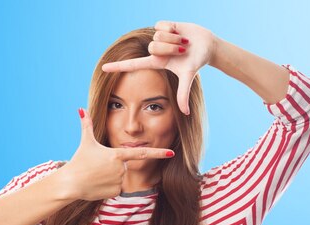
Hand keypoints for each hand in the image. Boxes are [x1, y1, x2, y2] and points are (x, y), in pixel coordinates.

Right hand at [59, 108, 175, 200]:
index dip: (158, 153)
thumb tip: (81, 108)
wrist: (71, 183)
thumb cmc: (79, 161)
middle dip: (112, 167)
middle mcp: (122, 168)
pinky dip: (108, 187)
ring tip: (96, 176)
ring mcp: (120, 181)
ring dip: (110, 177)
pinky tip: (98, 185)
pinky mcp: (116, 192)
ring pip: (120, 178)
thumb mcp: (86, 142)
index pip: (143, 153)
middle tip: (98, 168)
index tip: (171, 153)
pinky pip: (116, 188)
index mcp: (118, 154)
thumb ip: (87, 125)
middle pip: (124, 166)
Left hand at [102, 20, 216, 115]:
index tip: (103, 69)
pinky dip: (173, 29)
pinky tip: (179, 31)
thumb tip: (186, 113)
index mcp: (157, 62)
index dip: (118, 67)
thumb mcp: (188, 78)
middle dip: (170, 48)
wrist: (206, 46)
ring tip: (183, 42)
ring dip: (174, 39)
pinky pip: (162, 25)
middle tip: (182, 50)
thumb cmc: (197, 62)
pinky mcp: (164, 25)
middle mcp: (155, 50)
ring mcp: (158, 37)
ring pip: (157, 36)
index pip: (133, 65)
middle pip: (153, 47)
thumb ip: (183, 95)